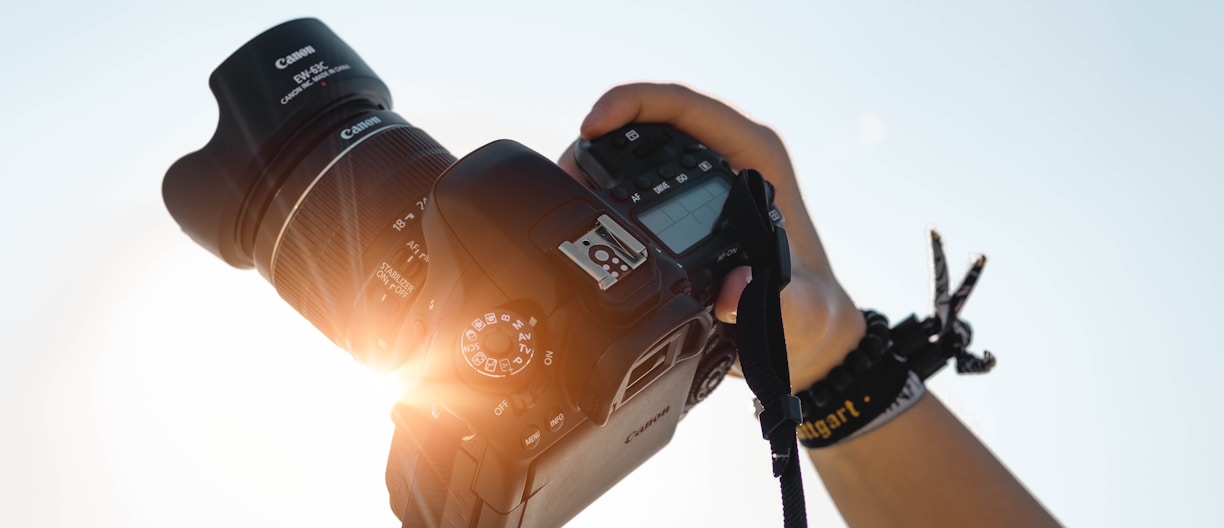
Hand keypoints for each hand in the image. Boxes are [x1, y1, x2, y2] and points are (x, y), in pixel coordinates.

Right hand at [564, 83, 864, 389]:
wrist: (807, 337)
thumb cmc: (810, 318)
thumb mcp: (800, 313)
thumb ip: (778, 302)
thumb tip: (733, 291)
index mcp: (756, 159)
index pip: (688, 108)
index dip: (634, 104)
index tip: (594, 125)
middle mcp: (728, 160)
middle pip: (653, 121)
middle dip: (602, 133)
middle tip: (566, 169)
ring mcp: (704, 181)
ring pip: (639, 147)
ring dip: (598, 159)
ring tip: (563, 188)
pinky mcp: (686, 206)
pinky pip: (638, 179)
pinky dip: (605, 188)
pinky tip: (580, 209)